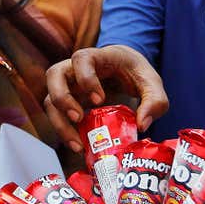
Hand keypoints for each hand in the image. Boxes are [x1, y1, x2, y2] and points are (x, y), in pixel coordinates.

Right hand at [43, 45, 169, 152]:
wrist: (125, 70)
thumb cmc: (135, 73)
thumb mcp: (151, 82)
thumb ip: (155, 101)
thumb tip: (142, 125)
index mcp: (97, 57)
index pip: (82, 59)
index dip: (86, 78)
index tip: (99, 99)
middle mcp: (75, 69)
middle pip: (54, 74)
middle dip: (62, 98)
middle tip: (78, 118)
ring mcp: (69, 85)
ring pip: (50, 99)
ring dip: (59, 122)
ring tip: (77, 144)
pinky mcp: (68, 101)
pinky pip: (56, 115)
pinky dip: (64, 132)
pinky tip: (79, 146)